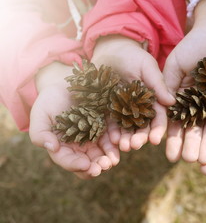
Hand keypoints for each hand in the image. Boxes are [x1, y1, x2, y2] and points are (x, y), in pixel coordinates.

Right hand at [29, 62, 119, 178]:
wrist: (65, 85)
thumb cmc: (48, 101)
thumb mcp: (40, 115)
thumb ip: (40, 133)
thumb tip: (51, 147)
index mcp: (62, 148)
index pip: (68, 161)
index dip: (76, 165)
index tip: (85, 165)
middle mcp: (79, 147)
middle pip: (88, 162)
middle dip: (96, 166)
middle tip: (103, 166)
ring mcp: (94, 137)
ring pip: (103, 153)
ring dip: (109, 158)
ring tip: (113, 160)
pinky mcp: (106, 127)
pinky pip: (113, 137)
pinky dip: (117, 142)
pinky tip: (120, 143)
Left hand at [91, 35, 173, 150]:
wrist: (111, 51)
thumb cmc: (133, 56)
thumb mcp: (147, 67)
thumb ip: (158, 84)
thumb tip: (172, 102)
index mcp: (153, 100)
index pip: (158, 118)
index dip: (157, 129)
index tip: (154, 140)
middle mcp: (140, 109)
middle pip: (142, 127)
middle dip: (140, 138)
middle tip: (135, 145)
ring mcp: (123, 110)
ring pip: (127, 129)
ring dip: (126, 139)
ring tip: (123, 146)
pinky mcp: (108, 109)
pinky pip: (110, 124)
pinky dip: (111, 133)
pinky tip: (112, 140)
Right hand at [163, 0, 205, 163]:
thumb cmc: (195, 43)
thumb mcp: (176, 62)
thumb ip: (168, 83)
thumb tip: (164, 108)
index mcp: (183, 96)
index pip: (176, 121)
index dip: (173, 137)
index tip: (169, 154)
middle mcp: (200, 102)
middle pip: (195, 128)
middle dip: (191, 144)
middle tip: (189, 160)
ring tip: (204, 160)